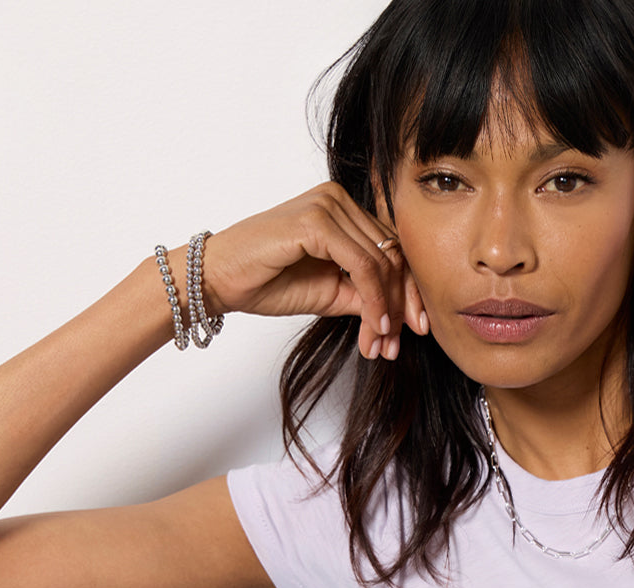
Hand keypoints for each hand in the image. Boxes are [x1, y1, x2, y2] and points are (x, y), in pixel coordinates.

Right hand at [197, 184, 427, 359]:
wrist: (220, 280)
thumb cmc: (266, 282)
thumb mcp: (329, 294)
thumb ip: (363, 295)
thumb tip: (401, 316)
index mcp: (342, 210)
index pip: (390, 247)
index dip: (407, 290)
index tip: (413, 328)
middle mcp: (338, 199)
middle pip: (392, 253)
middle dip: (401, 303)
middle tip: (400, 342)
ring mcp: (328, 205)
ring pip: (381, 261)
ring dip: (388, 308)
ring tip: (383, 342)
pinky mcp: (317, 221)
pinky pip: (362, 265)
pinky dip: (374, 299)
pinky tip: (375, 326)